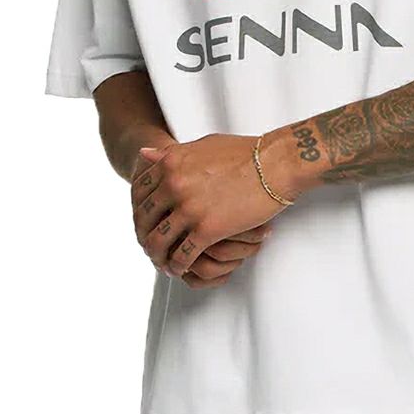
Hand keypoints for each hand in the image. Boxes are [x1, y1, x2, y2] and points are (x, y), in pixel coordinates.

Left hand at [132, 133, 289, 278]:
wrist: (274, 164)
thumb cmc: (243, 153)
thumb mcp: (201, 145)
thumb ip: (171, 154)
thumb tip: (144, 154)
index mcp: (171, 163)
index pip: (139, 192)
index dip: (139, 210)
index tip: (145, 221)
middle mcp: (174, 185)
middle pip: (144, 219)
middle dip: (144, 235)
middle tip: (151, 245)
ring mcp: (190, 208)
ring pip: (158, 242)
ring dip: (157, 256)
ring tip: (163, 262)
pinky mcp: (208, 229)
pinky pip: (182, 256)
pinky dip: (177, 266)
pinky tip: (180, 268)